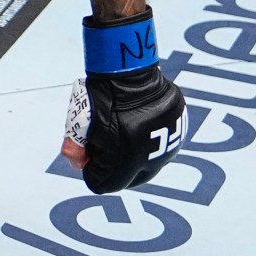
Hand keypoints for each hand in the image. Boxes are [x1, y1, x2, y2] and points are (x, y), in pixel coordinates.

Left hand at [62, 67, 187, 193]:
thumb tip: (78, 164)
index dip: (93, 170)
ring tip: (122, 129)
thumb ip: (76, 149)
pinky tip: (138, 121)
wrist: (129, 71)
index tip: (90, 154)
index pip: (105, 184)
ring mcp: (171, 144)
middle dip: (115, 166)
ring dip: (134, 154)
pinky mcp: (179, 130)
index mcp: (127, 161)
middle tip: (104, 144)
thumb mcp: (80, 123)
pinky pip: (163, 144)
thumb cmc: (102, 98)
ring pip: (149, 162)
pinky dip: (150, 139)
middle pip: (130, 178)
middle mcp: (154, 158)